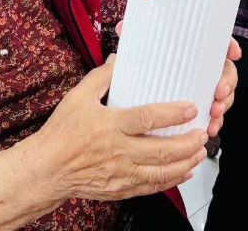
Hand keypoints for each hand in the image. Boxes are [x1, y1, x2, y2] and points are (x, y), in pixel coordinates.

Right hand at [33, 56, 207, 202]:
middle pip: (161, 151)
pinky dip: (171, 181)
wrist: (46, 169)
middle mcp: (118, 152)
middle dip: (187, 143)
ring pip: (161, 173)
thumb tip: (118, 59)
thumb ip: (101, 77)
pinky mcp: (120, 189)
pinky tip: (183, 172)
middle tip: (202, 133)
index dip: (172, 113)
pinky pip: (151, 188)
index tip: (191, 108)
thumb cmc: (60, 133)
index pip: (147, 118)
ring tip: (200, 152)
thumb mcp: (78, 97)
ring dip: (185, 163)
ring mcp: (120, 173)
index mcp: (110, 126)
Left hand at [116, 22, 239, 137]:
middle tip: (219, 93)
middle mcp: (200, 66)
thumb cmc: (142, 58)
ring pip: (222, 94)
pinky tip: (210, 128)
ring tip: (214, 115)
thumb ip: (133, 35)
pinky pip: (212, 113)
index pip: (216, 42)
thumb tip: (122, 28)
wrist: (133, 85)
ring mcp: (202, 87)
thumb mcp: (138, 45)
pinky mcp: (198, 106)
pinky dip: (214, 121)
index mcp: (191, 48)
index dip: (228, 45)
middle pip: (224, 70)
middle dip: (228, 82)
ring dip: (223, 105)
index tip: (233, 53)